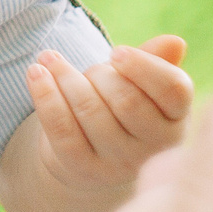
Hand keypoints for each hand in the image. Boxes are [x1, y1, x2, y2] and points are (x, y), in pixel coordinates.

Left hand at [25, 35, 191, 194]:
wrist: (90, 153)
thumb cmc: (121, 105)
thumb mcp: (141, 84)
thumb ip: (156, 62)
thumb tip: (175, 43)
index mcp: (176, 119)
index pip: (173, 89)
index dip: (143, 67)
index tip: (116, 52)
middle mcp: (153, 147)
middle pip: (126, 99)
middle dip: (99, 73)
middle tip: (87, 67)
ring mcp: (118, 163)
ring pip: (90, 110)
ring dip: (64, 76)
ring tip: (48, 58)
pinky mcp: (83, 169)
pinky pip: (61, 128)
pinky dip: (45, 96)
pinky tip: (35, 73)